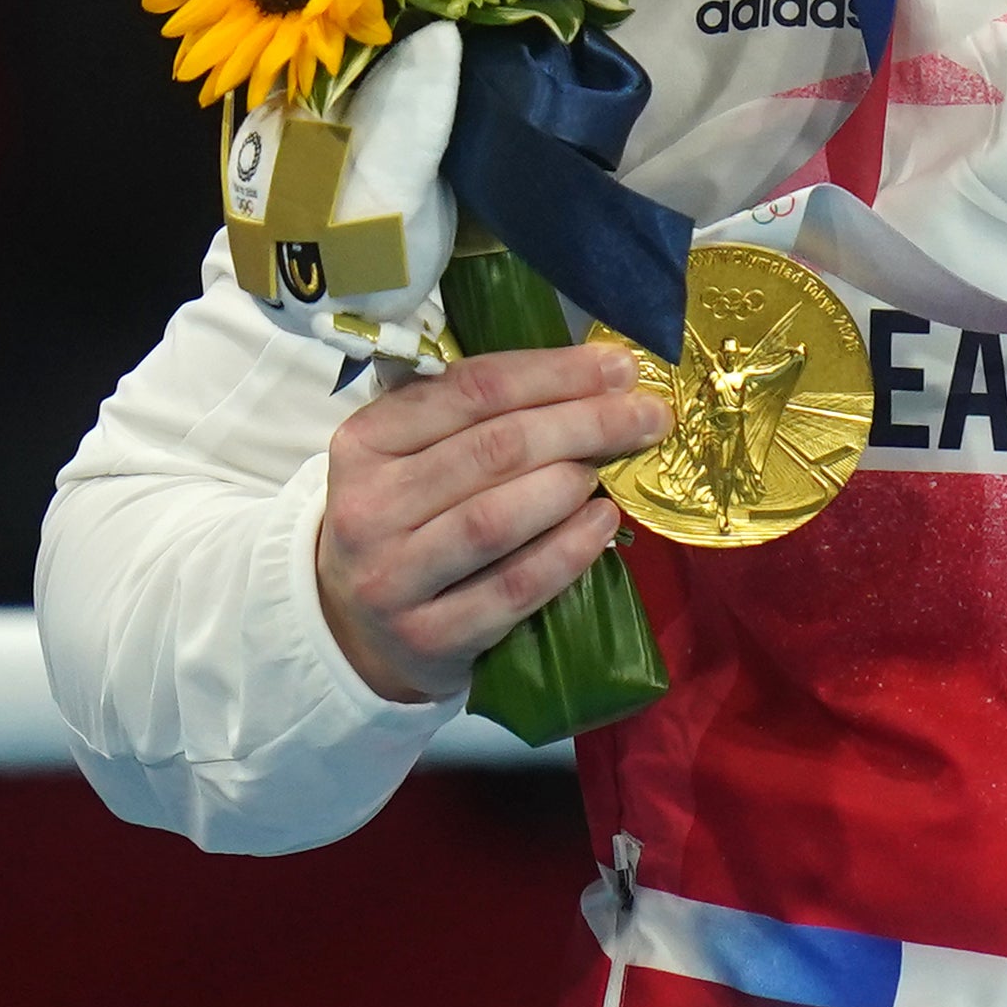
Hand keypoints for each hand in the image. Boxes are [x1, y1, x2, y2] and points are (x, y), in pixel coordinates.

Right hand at [315, 344, 669, 704]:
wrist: (359, 630)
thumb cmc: (409, 519)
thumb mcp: (411, 455)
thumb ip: (476, 412)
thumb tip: (595, 374)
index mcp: (364, 443)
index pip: (469, 390)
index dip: (554, 373)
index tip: (620, 368)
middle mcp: (366, 509)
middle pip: (493, 450)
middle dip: (583, 423)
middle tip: (647, 415)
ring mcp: (392, 580)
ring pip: (494, 519)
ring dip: (567, 485)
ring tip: (607, 469)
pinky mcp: (430, 638)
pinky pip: (512, 589)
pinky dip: (567, 553)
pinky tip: (602, 525)